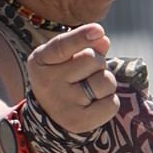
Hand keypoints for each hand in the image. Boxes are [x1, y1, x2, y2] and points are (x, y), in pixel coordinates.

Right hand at [23, 19, 116, 133]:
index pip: (62, 46)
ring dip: (106, 81)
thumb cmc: (61, 77)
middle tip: (89, 71)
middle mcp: (49, 82)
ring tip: (93, 87)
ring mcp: (63, 104)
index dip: (81, 36)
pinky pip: (111, 104)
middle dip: (99, 62)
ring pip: (106, 81)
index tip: (98, 30)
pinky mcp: (78, 122)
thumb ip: (83, 45)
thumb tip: (103, 40)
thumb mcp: (64, 57)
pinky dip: (110, 101)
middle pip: (92, 59)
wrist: (49, 116)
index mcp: (41, 60)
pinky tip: (96, 102)